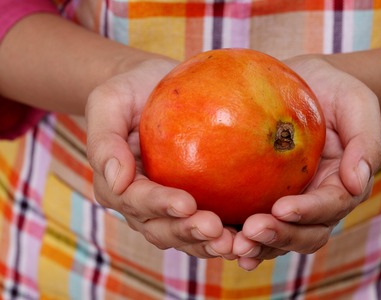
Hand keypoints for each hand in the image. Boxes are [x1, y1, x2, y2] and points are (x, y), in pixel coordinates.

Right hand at [85, 57, 235, 258]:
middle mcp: (142, 204)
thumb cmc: (130, 92)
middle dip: (187, 231)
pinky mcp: (197, 202)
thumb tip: (117, 181)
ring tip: (235, 243)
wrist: (154, 88)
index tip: (186, 203)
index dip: (159, 205)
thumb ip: (105, 141)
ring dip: (208, 243)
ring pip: (185, 236)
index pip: (136, 200)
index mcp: (118, 185)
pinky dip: (227, 235)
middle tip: (214, 229)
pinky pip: (210, 225)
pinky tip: (248, 235)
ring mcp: (169, 208)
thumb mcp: (109, 103)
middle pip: (161, 228)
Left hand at [232, 56, 380, 269]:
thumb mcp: (357, 104)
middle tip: (251, 231)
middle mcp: (317, 200)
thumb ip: (365, 141)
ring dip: (259, 245)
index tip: (281, 208)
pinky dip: (240, 235)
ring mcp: (291, 202)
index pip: (330, 205)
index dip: (308, 212)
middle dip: (280, 237)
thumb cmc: (334, 90)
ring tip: (232, 245)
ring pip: (280, 237)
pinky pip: (254, 222)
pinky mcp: (265, 196)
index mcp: (342, 183)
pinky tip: (219, 241)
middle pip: (305, 233)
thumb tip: (358, 182)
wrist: (306, 83)